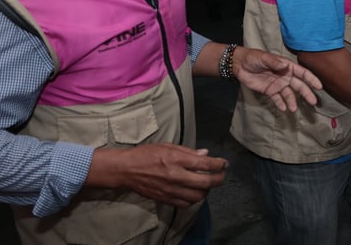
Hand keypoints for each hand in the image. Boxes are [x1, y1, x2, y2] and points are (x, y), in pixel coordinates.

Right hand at [94, 143, 227, 207]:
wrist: (126, 170)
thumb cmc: (146, 154)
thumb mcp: (167, 146)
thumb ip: (188, 151)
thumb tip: (206, 154)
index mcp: (176, 159)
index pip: (204, 163)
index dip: (218, 164)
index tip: (224, 163)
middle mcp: (175, 176)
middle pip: (205, 182)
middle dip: (219, 179)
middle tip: (222, 175)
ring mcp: (170, 190)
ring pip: (198, 196)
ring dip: (207, 190)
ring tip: (208, 184)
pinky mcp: (165, 199)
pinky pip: (186, 204)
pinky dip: (194, 199)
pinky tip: (195, 192)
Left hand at [234, 47, 322, 111]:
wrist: (239, 64)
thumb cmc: (254, 58)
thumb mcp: (265, 58)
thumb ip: (275, 63)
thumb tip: (286, 66)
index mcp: (287, 66)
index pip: (302, 73)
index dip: (311, 79)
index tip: (319, 86)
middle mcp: (285, 76)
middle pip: (299, 86)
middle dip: (306, 93)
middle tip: (313, 102)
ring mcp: (278, 84)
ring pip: (289, 94)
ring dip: (292, 101)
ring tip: (293, 109)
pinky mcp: (270, 91)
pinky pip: (278, 99)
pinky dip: (281, 104)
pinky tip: (284, 109)